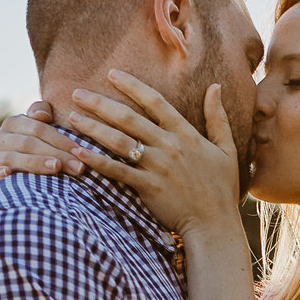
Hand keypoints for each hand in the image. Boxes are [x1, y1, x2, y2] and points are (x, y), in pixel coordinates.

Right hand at [0, 101, 84, 189]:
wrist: (8, 192)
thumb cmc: (34, 163)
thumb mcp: (40, 140)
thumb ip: (43, 122)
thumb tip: (43, 114)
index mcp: (11, 126)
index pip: (37, 128)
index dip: (60, 139)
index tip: (80, 153)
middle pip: (27, 143)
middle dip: (55, 154)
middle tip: (78, 167)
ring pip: (10, 158)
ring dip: (35, 163)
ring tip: (56, 169)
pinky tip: (8, 174)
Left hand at [61, 72, 246, 253]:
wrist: (215, 225)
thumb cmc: (222, 188)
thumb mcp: (227, 149)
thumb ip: (218, 117)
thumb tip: (216, 87)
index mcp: (186, 134)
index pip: (156, 102)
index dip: (132, 86)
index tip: (111, 74)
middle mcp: (170, 147)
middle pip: (129, 118)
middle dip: (101, 103)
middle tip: (76, 93)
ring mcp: (158, 167)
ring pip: (120, 142)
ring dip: (93, 128)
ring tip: (72, 117)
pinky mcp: (149, 188)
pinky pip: (118, 171)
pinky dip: (97, 161)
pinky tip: (78, 152)